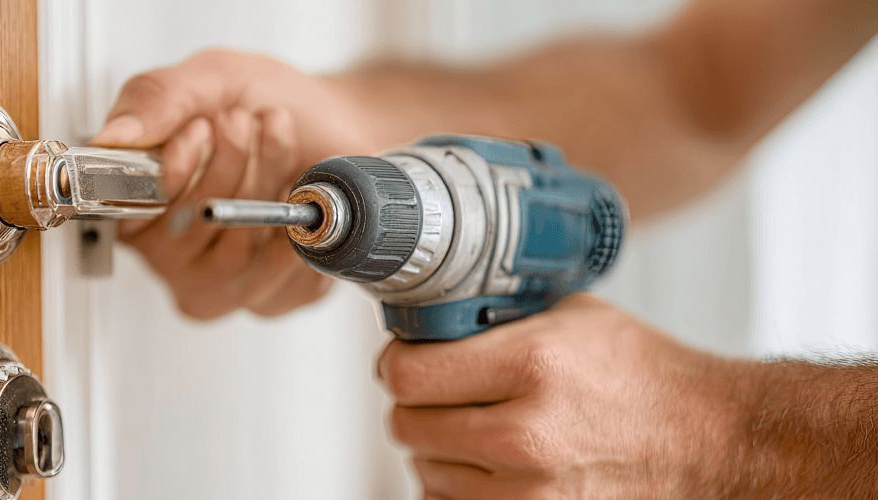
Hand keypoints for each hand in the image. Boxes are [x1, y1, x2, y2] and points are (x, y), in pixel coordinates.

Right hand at [92, 49, 374, 318]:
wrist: (339, 120)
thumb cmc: (270, 104)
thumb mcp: (212, 78)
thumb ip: (159, 97)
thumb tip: (115, 135)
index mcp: (142, 202)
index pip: (132, 213)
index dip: (170, 175)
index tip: (201, 130)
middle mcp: (174, 252)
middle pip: (188, 233)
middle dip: (228, 167)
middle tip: (245, 122)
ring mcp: (221, 281)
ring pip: (235, 256)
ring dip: (268, 188)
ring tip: (280, 141)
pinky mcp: (271, 297)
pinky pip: (280, 279)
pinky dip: (300, 227)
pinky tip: (302, 194)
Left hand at [378, 294, 755, 498]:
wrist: (709, 441)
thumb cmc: (643, 377)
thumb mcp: (570, 317)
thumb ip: (494, 315)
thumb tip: (427, 318)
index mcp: (532, 366)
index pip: (408, 375)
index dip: (395, 363)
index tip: (404, 358)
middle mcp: (526, 435)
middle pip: (407, 425)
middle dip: (414, 404)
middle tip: (439, 390)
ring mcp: (530, 493)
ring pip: (424, 470)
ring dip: (436, 447)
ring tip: (475, 425)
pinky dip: (455, 485)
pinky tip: (482, 463)